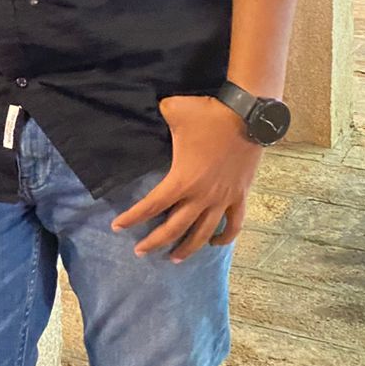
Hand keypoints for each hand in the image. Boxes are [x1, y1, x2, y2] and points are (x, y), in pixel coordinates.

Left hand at [110, 95, 263, 262]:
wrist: (247, 115)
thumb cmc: (208, 114)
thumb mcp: (173, 109)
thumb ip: (157, 113)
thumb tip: (148, 108)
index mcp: (182, 180)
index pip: (151, 205)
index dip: (132, 217)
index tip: (117, 226)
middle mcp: (201, 196)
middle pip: (175, 228)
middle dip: (155, 242)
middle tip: (140, 251)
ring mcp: (223, 199)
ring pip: (203, 233)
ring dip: (187, 248)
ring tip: (174, 258)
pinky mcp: (240, 195)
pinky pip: (234, 224)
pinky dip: (225, 237)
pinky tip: (215, 243)